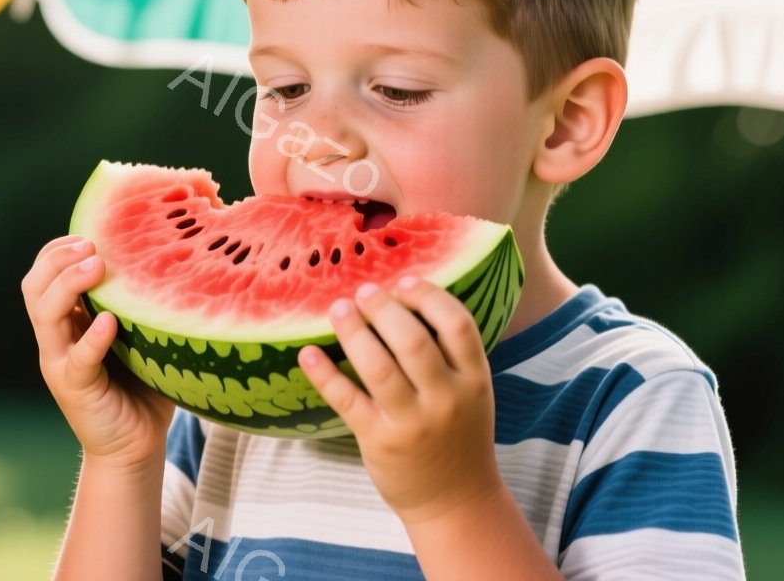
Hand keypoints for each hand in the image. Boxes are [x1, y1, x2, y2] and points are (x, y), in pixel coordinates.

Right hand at [22, 235, 173, 474]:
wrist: (135, 446)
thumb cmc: (144, 383)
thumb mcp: (142, 333)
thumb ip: (144, 302)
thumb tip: (180, 253)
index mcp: (67, 321)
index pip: (43, 274)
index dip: (57, 249)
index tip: (89, 232)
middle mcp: (56, 338)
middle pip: (34, 287)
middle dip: (57, 259)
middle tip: (91, 245)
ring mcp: (60, 364)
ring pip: (44, 316)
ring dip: (68, 286)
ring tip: (96, 267)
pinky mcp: (75, 389)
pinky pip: (77, 359)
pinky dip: (91, 338)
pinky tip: (110, 322)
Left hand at [297, 276, 505, 527]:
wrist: (456, 501)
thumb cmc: (459, 437)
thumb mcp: (472, 393)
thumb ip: (449, 355)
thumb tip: (404, 301)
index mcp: (475, 380)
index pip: (457, 324)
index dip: (428, 296)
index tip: (404, 281)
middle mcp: (446, 399)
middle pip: (413, 340)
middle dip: (384, 308)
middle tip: (363, 291)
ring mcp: (412, 422)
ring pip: (378, 366)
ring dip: (354, 331)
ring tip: (338, 310)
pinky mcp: (379, 440)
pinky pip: (346, 399)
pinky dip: (324, 373)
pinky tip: (308, 353)